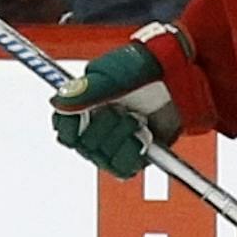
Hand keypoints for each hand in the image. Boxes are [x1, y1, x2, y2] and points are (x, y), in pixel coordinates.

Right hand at [50, 35, 183, 178]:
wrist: (178, 74)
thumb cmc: (143, 68)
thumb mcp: (112, 75)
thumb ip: (85, 91)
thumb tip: (57, 102)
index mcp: (83, 104)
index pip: (62, 127)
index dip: (68, 127)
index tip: (81, 119)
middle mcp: (96, 126)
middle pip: (82, 146)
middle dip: (102, 129)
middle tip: (118, 111)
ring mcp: (116, 142)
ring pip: (103, 159)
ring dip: (119, 140)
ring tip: (135, 120)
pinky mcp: (136, 155)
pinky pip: (124, 168)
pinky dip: (132, 153)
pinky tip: (142, 135)